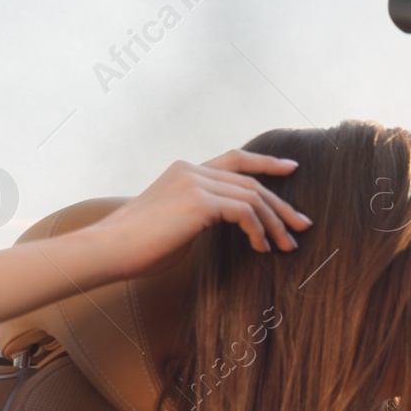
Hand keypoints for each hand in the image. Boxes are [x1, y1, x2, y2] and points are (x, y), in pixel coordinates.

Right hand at [85, 150, 312, 278]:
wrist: (108, 249)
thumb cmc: (136, 247)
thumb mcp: (174, 224)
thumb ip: (199, 216)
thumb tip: (225, 226)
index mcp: (185, 171)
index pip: (235, 160)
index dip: (266, 162)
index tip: (292, 168)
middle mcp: (191, 170)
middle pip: (251, 181)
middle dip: (281, 205)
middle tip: (302, 226)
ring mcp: (194, 182)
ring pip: (252, 197)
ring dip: (275, 224)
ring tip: (287, 246)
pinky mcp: (198, 201)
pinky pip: (244, 212)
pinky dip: (258, 231)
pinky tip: (261, 249)